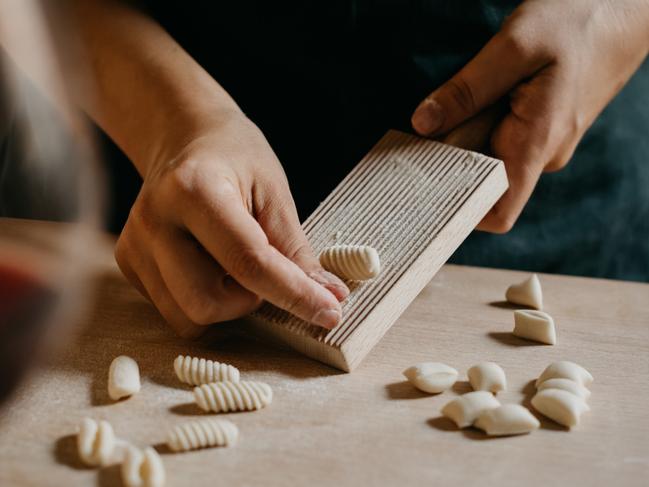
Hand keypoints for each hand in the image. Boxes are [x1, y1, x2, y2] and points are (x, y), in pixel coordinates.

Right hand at [115, 111, 348, 336]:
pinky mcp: (128, 262)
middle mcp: (155, 221)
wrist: (183, 138)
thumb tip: (329, 299)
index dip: (294, 294)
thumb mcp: (274, 192)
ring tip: (232, 263)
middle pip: (207, 302)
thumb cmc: (235, 157)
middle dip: (249, 300)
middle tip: (263, 266)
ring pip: (188, 316)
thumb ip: (296, 250)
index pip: (248, 262)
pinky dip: (204, 298)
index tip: (330, 313)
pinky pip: (174, 310)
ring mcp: (134, 244)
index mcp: (194, 190)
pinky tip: (208, 263)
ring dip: (226, 304)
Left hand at [412, 0, 648, 231]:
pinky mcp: (543, 128)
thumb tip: (423, 124)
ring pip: (493, 158)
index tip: (427, 191)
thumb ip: (466, 90)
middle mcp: (543, 154)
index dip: (461, 212)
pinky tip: (476, 100)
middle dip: (453, 161)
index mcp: (537, 143)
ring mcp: (545, 143)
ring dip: (469, 138)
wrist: (625, 8)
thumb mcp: (514, 46)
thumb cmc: (576, 22)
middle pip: (484, 182)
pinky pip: (505, 141)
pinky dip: (483, 126)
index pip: (498, 212)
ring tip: (457, 105)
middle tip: (427, 132)